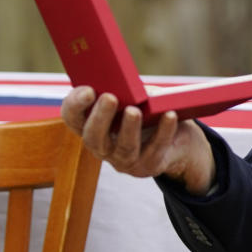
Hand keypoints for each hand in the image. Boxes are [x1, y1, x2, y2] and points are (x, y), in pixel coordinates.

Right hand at [60, 86, 216, 194]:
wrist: (178, 141)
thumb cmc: (150, 112)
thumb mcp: (138, 98)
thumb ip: (130, 91)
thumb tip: (132, 86)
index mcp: (93, 126)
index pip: (73, 118)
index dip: (75, 105)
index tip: (88, 90)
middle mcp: (103, 147)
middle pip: (94, 137)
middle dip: (100, 117)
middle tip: (109, 97)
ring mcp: (126, 160)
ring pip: (125, 147)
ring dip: (129, 128)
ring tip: (134, 110)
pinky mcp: (150, 165)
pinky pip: (156, 148)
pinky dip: (164, 130)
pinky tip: (169, 114)